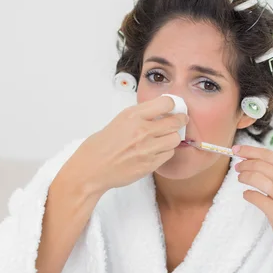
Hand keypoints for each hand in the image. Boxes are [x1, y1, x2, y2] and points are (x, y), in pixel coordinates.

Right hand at [51, 95, 187, 198]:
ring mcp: (147, 148)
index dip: (171, 105)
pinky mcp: (150, 164)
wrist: (92, 168)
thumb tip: (161, 111)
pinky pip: (168, 154)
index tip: (172, 108)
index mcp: (133, 115)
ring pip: (175, 139)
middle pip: (175, 121)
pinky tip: (156, 151)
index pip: (166, 103)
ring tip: (165, 138)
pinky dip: (165, 152)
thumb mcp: (119, 120)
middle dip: (180, 120)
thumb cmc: (102, 145)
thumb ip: (140, 115)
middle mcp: (142, 130)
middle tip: (180, 120)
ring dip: (172, 138)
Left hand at [233, 145, 272, 259]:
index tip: (236, 149)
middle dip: (244, 164)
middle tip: (237, 167)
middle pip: (260, 165)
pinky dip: (247, 194)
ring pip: (255, 178)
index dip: (249, 150)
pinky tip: (248, 195)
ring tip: (240, 179)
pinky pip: (254, 196)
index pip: (269, 154)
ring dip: (243, 177)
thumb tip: (253, 158)